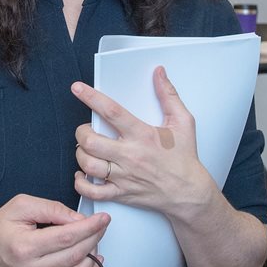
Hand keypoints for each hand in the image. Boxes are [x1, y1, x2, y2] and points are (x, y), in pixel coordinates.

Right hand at [0, 193, 107, 266]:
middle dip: (95, 237)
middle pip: (75, 255)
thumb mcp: (20, 206)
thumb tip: (77, 219)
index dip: (89, 227)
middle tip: (101, 225)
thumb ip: (51, 209)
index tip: (103, 218)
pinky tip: (93, 262)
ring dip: (94, 256)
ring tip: (94, 240)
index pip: (66, 238)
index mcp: (24, 247)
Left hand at [70, 66, 215, 218]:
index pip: (112, 112)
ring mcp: (124, 176)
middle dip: (81, 132)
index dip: (91, 97)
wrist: (188, 192)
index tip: (78, 89)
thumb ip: (169, 95)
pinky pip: (92, 191)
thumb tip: (159, 74)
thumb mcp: (183, 122)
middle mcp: (130, 155)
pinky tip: (82, 174)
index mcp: (143, 135)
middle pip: (91, 141)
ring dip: (80, 154)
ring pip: (88, 164)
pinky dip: (81, 182)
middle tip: (85, 129)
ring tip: (86, 149)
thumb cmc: (184, 158)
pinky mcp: (121, 193)